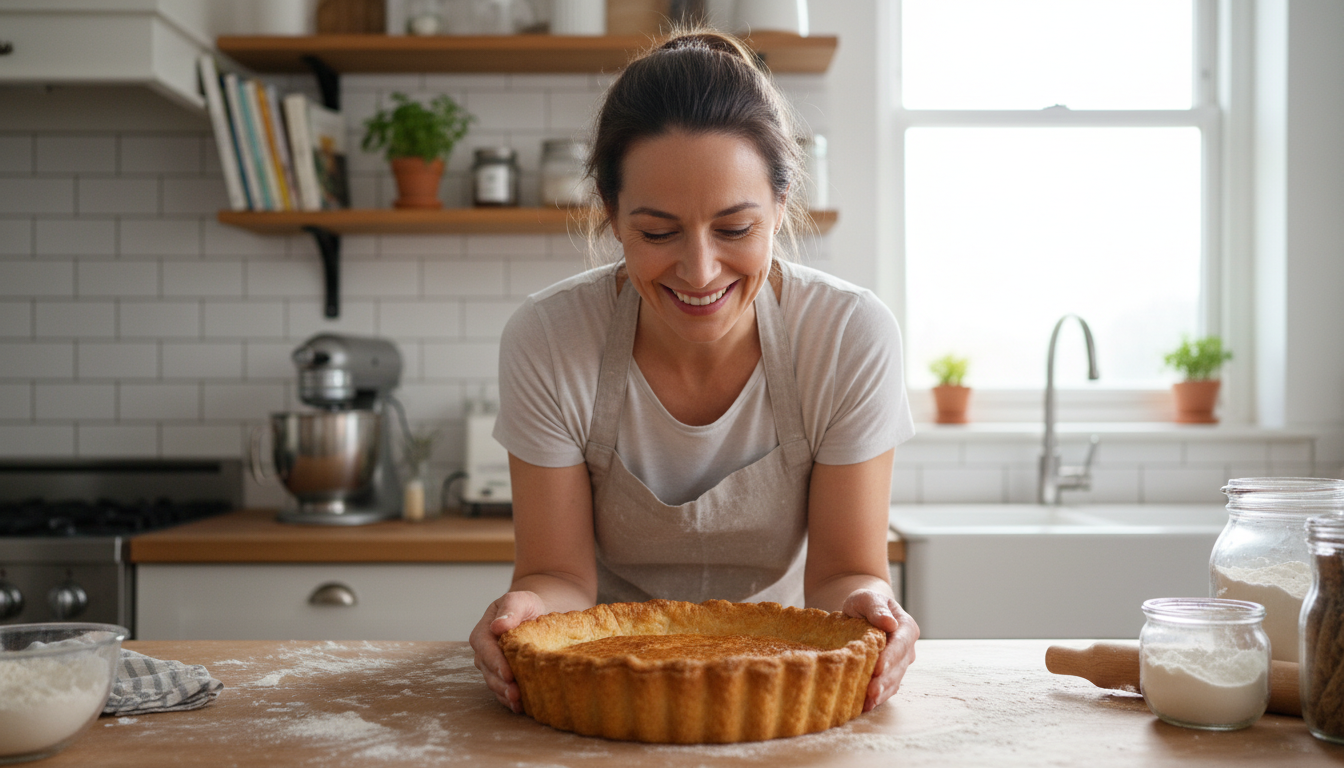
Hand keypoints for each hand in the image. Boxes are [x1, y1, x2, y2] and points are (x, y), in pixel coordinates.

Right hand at [470, 590, 545, 712]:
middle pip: (489, 671)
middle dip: (501, 684)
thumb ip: (510, 609)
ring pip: (494, 683)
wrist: (535, 614)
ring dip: (505, 694)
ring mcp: (492, 667)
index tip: (508, 673)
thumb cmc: (526, 605)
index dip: (496, 663)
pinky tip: (522, 706)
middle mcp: (484, 653)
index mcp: (483, 633)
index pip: (486, 650)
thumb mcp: (520, 600)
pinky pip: (503, 690)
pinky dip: (510, 700)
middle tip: (515, 694)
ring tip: (518, 703)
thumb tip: (498, 626)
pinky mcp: (503, 676)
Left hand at [843, 589, 918, 711]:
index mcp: (906, 628)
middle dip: (885, 681)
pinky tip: (866, 705)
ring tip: (868, 703)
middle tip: (871, 692)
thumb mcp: (867, 598)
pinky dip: (878, 697)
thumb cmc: (865, 603)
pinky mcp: (890, 674)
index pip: (900, 644)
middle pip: (898, 667)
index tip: (878, 668)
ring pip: (894, 681)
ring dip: (882, 693)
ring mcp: (900, 664)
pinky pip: (887, 688)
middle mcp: (907, 648)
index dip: (890, 657)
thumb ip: (877, 609)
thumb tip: (889, 623)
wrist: (863, 612)